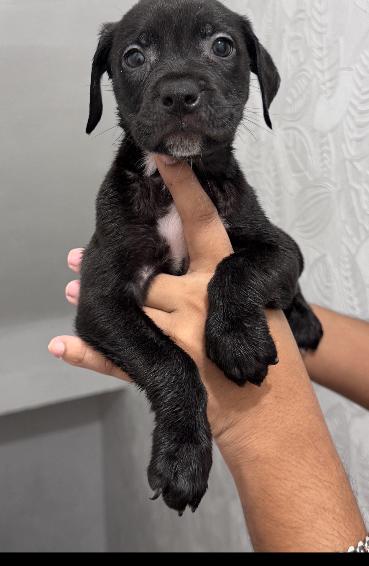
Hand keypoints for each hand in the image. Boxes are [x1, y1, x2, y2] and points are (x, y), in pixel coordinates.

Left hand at [50, 154, 250, 441]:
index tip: (162, 156)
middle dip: (145, 285)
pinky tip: (64, 343)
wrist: (269, 409)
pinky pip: (119, 358)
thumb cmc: (263, 352)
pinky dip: (89, 353)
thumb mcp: (250, 302)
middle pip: (151, 277)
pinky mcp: (167, 370)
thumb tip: (170, 254)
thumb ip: (215, 276)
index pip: (203, 222)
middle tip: (128, 280)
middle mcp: (201, 301)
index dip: (184, 186)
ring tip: (78, 289)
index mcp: (224, 277)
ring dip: (109, 306)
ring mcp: (182, 337)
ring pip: (133, 310)